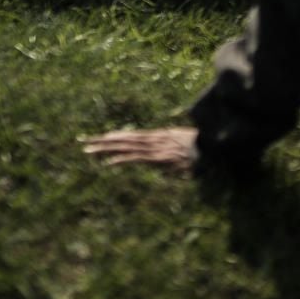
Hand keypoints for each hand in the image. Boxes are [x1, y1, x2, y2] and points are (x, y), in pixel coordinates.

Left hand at [82, 126, 197, 170]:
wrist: (215, 148)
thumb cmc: (205, 148)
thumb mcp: (187, 146)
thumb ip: (175, 148)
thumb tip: (168, 156)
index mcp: (160, 136)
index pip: (133, 136)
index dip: (116, 136)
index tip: (102, 137)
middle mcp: (155, 139)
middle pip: (125, 139)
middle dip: (104, 140)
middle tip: (84, 141)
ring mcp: (156, 148)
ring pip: (126, 146)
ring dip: (106, 148)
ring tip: (89, 150)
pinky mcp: (159, 158)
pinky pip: (137, 158)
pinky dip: (122, 160)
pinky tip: (108, 163)